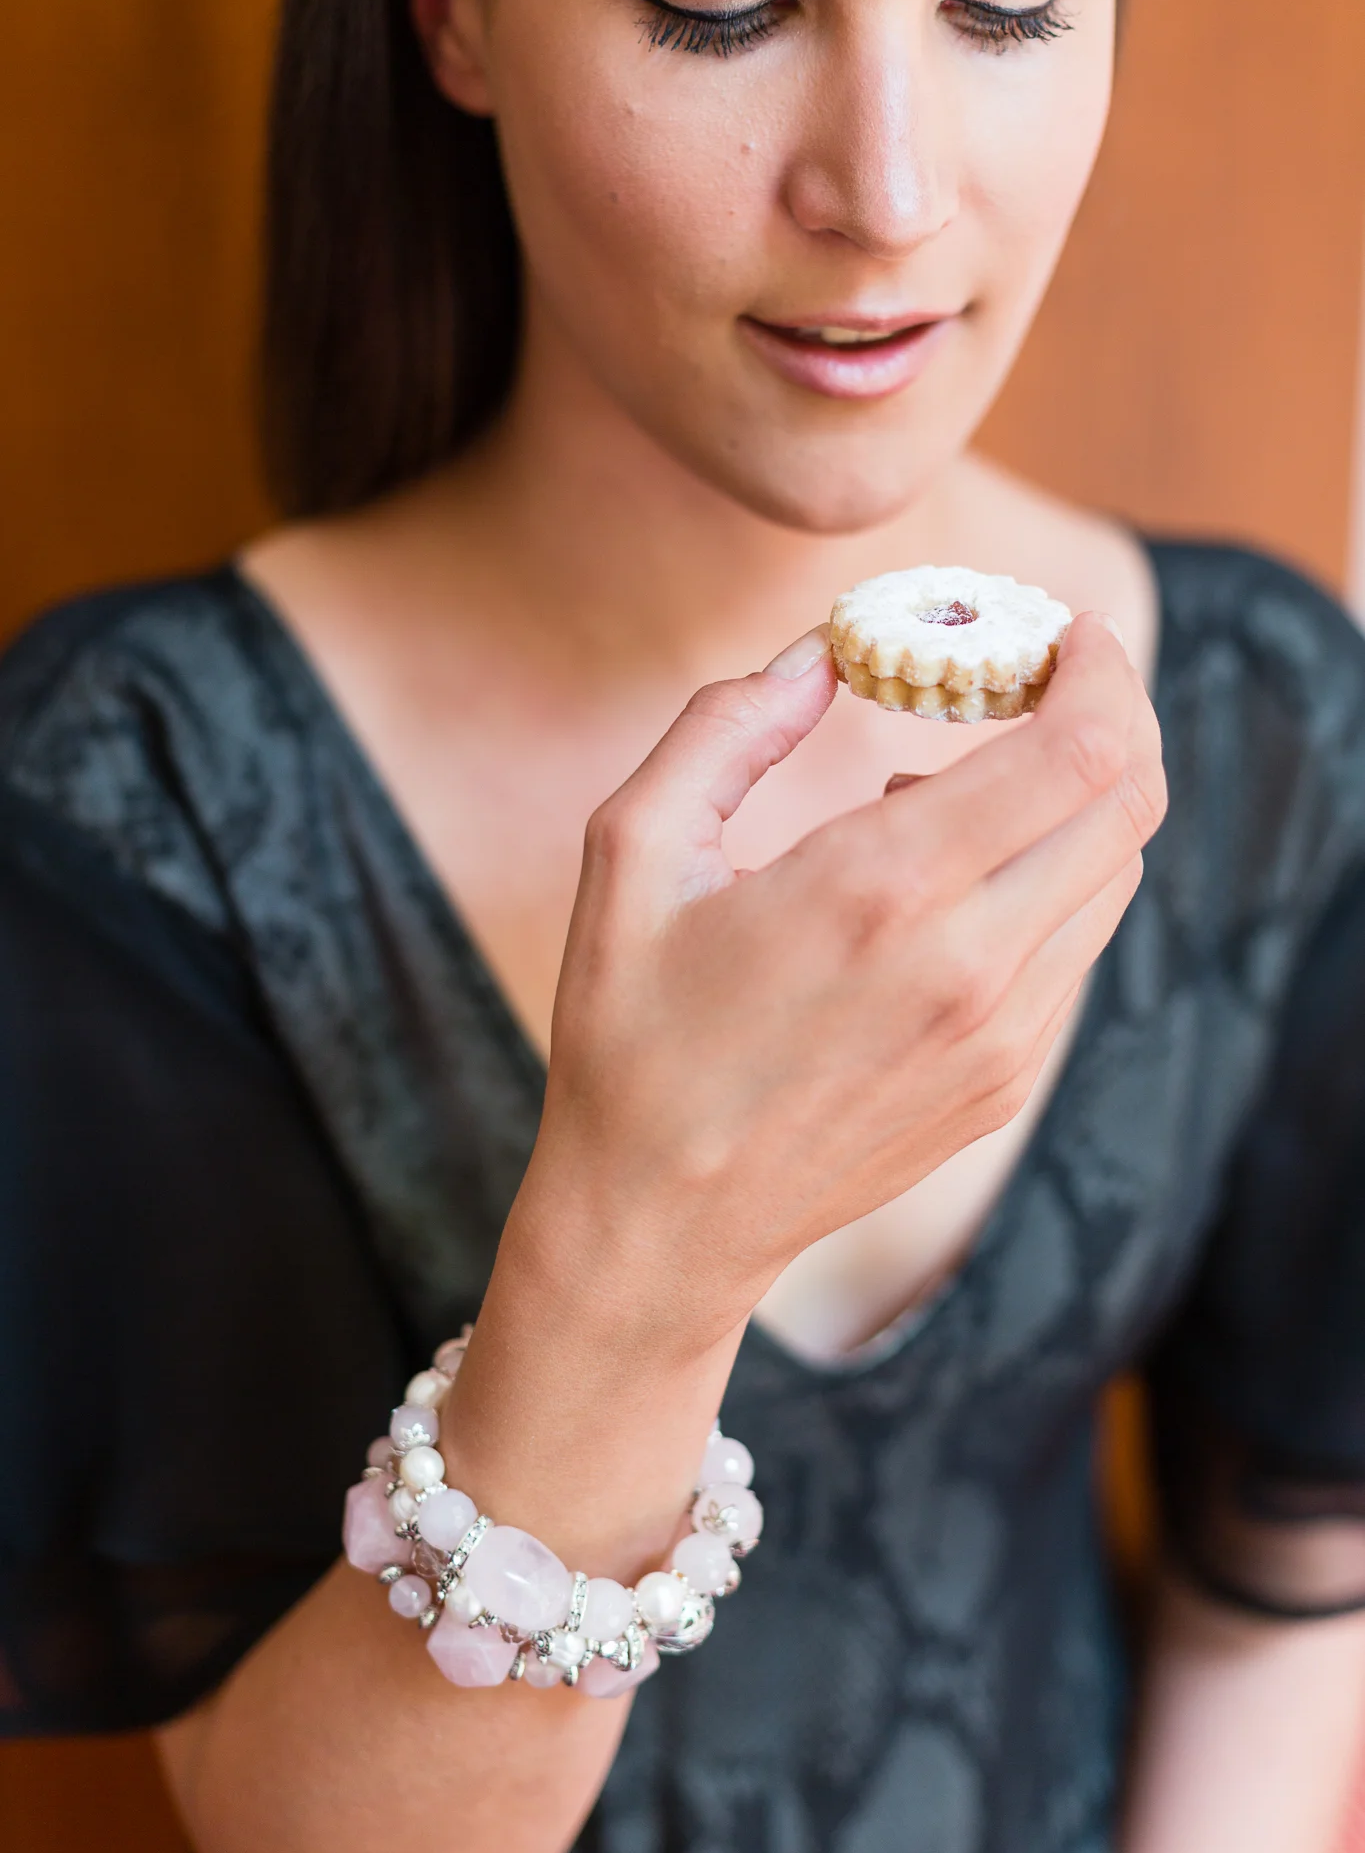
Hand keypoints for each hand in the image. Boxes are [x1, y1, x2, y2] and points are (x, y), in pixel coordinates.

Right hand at [520, 614, 1165, 1339]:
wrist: (662, 1222)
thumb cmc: (632, 1032)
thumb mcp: (631, 853)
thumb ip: (726, 728)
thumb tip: (821, 651)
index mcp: (881, 892)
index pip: (1078, 753)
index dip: (1098, 669)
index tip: (1061, 631)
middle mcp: (970, 967)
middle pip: (1129, 804)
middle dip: (1113, 713)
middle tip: (1044, 675)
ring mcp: (1002, 1037)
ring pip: (1113, 874)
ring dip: (1076, 796)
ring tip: (962, 779)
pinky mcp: (1005, 1083)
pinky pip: (1073, 947)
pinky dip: (1048, 877)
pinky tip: (949, 877)